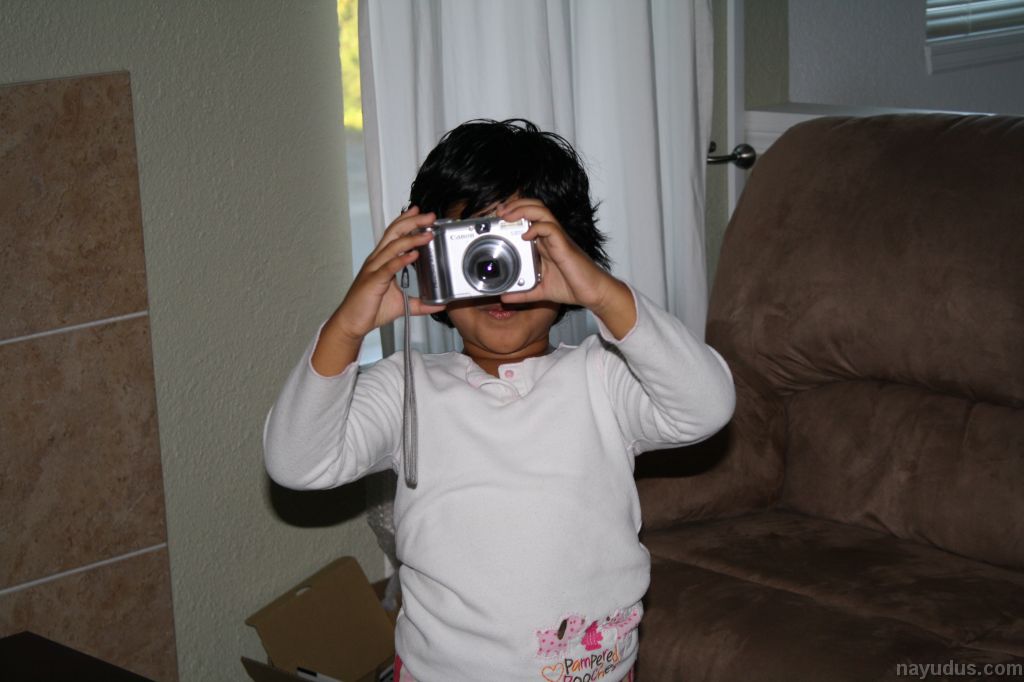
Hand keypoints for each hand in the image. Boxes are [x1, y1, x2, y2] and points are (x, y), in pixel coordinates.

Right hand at [312, 206, 445, 373]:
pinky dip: (402, 259)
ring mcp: (374, 269)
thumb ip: (420, 304)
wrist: (352, 323)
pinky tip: (414, 255)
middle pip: (394, 233)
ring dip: (412, 238)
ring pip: (393, 247)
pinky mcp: (373, 281)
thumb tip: (439, 305)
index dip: (407, 221)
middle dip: (413, 222)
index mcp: (382, 261)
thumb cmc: (371, 310)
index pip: (394, 234)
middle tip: (429, 216)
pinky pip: (389, 267)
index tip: (421, 213)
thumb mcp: (402, 305)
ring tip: (428, 234)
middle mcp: (377, 260)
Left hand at [496, 199, 635, 335]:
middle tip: (499, 211)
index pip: (528, 217)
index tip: (497, 217)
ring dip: (523, 210)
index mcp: (544, 243)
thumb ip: (522, 293)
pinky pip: (550, 228)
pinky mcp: (564, 245)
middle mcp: (550, 237)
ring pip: (541, 212)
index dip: (513, 212)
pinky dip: (537, 228)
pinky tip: (526, 235)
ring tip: (508, 215)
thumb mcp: (540, 292)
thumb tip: (504, 297)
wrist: (592, 293)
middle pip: (534, 208)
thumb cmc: (571, 287)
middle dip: (515, 205)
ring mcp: (558, 238)